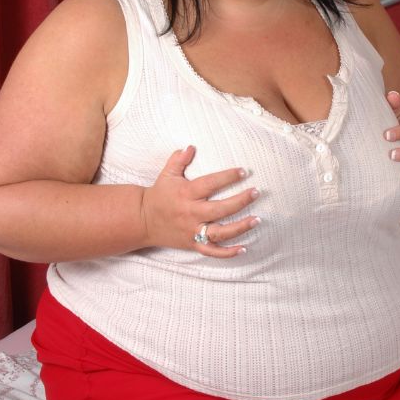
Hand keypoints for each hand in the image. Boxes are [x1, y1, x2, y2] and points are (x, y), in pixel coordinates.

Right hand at [140, 146, 259, 256]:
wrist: (142, 220)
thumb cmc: (159, 195)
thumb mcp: (167, 174)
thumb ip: (179, 160)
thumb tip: (191, 146)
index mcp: (186, 194)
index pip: (210, 184)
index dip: (227, 177)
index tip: (243, 172)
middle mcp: (191, 213)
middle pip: (220, 209)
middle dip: (240, 201)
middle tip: (256, 192)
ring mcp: (192, 231)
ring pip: (219, 232)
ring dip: (240, 227)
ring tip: (256, 219)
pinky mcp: (192, 244)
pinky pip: (212, 251)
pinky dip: (228, 253)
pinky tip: (243, 248)